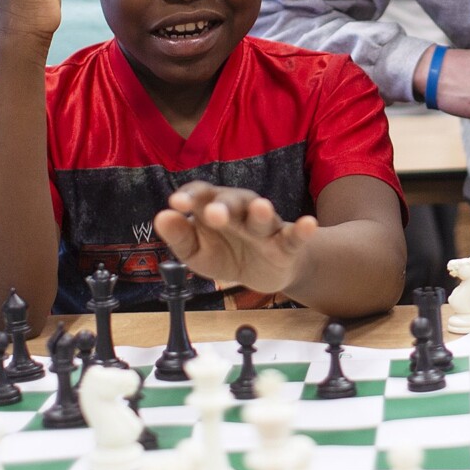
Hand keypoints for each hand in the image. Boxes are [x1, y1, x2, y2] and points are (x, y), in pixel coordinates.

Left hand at [153, 183, 316, 296]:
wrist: (263, 274)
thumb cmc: (226, 255)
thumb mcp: (197, 252)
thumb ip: (179, 237)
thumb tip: (161, 217)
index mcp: (214, 208)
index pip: (201, 194)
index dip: (189, 196)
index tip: (175, 203)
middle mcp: (240, 211)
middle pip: (232, 202)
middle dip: (223, 206)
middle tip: (213, 213)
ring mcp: (264, 227)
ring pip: (262, 216)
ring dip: (260, 212)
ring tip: (260, 207)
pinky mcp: (286, 245)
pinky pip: (295, 236)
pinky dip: (302, 229)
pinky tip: (309, 223)